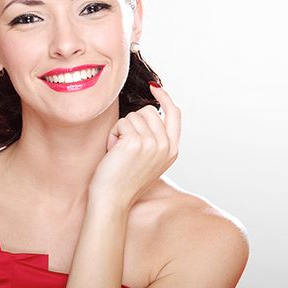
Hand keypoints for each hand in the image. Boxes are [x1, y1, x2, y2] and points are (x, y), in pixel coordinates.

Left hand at [89, 83, 181, 209]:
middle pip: (148, 111)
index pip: (175, 114)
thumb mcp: (148, 159)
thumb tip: (149, 112)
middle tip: (124, 145)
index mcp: (172, 150)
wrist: (112, 199)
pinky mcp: (136, 142)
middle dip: (132, 123)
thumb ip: (154, 139)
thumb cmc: (123, 179)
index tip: (154, 87)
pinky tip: (112, 152)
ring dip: (120, 130)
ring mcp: (153, 143)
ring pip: (133, 116)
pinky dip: (112, 135)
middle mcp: (166, 146)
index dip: (165, 98)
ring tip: (118, 151)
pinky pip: (121, 123)